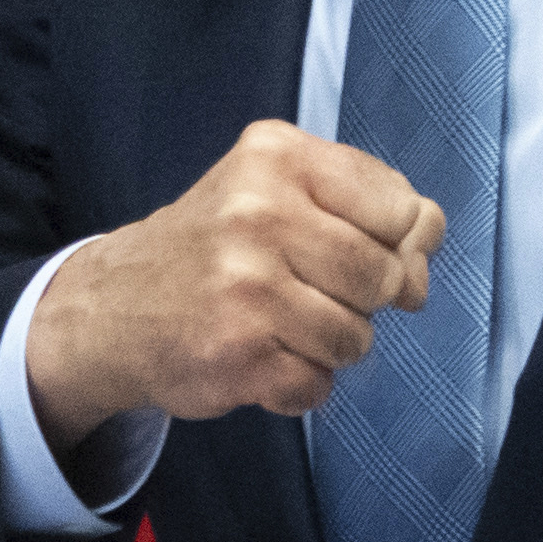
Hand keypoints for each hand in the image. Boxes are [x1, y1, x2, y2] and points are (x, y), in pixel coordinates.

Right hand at [25, 121, 444, 455]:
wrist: (115, 306)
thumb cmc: (216, 245)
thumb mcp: (279, 190)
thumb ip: (365, 208)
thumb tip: (427, 255)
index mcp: (276, 156)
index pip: (401, 208)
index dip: (400, 241)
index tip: (369, 249)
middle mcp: (257, 212)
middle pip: (382, 276)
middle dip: (365, 298)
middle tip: (313, 290)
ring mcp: (245, 285)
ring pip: (355, 338)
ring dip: (329, 345)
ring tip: (279, 324)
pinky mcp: (236, 352)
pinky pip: (317, 385)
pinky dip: (298, 383)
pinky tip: (259, 355)